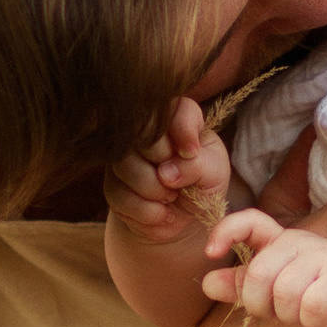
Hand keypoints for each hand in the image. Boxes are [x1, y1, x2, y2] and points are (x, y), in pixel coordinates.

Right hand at [104, 95, 227, 247]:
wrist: (185, 218)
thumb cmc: (204, 185)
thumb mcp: (214, 174)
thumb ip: (197, 166)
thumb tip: (165, 173)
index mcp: (179, 118)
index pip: (175, 107)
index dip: (183, 129)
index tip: (192, 152)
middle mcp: (146, 132)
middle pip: (141, 131)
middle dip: (162, 160)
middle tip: (178, 180)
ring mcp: (124, 157)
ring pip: (125, 165)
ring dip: (154, 190)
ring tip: (171, 198)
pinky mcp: (112, 185)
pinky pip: (119, 195)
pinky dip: (146, 211)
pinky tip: (161, 213)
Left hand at [202, 212, 326, 326]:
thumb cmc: (321, 296)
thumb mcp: (277, 289)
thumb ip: (243, 285)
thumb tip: (205, 283)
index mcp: (281, 242)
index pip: (249, 221)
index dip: (225, 232)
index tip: (211, 253)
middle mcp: (300, 242)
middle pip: (257, 275)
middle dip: (262, 305)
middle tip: (284, 310)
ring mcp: (323, 257)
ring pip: (283, 295)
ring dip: (292, 316)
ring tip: (310, 312)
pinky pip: (309, 307)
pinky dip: (314, 322)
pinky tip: (326, 317)